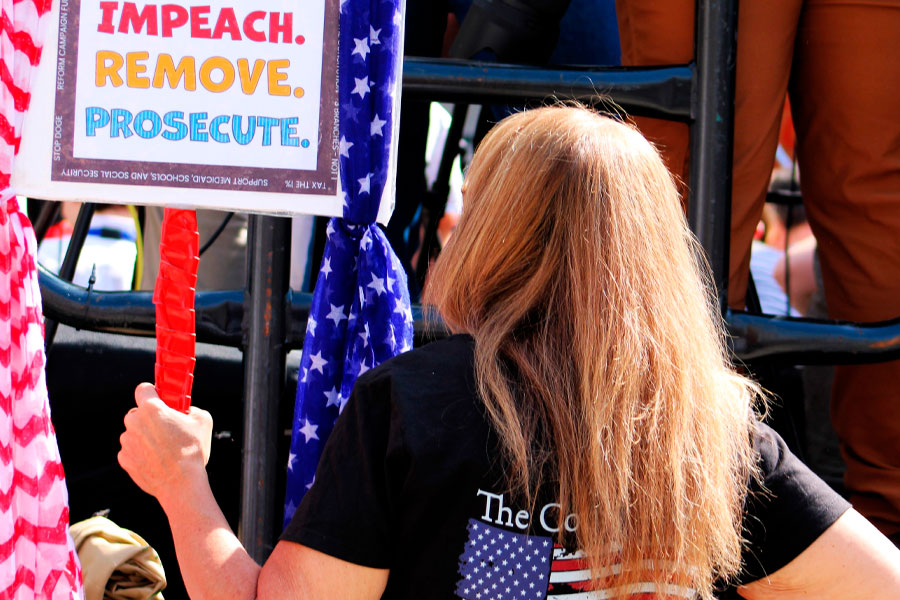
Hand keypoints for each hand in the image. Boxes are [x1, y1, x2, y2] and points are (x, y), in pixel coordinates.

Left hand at [119, 383, 212, 503]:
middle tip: (167, 427)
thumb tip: (187, 410)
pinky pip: (132, 450)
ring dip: (145, 436)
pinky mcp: (124, 459)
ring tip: (164, 448)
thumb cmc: (192, 451)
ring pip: (135, 432)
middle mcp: (134, 422)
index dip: (152, 392)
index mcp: (151, 409)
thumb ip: (192, 409)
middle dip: (151, 417)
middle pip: (138, 412)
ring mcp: (127, 442)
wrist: (180, 483)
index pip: (143, 389)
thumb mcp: (203, 421)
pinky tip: (157, 459)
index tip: (159, 398)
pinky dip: (141, 452)